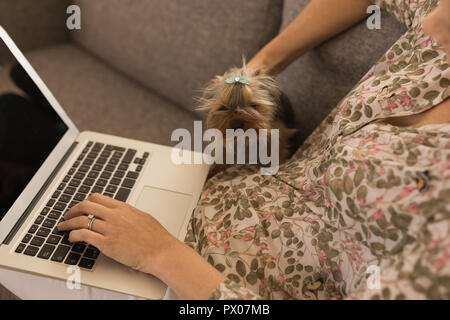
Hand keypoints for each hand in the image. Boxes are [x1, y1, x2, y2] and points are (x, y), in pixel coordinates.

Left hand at [57, 193, 178, 276]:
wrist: (161, 251)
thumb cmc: (156, 238)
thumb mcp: (142, 217)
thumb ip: (128, 214)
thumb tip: (121, 214)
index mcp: (123, 208)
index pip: (97, 198)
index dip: (85, 202)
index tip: (80, 207)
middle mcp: (115, 216)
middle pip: (86, 206)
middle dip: (72, 210)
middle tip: (67, 216)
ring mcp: (110, 229)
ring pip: (81, 220)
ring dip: (68, 223)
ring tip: (63, 228)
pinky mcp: (106, 243)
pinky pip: (83, 235)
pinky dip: (73, 235)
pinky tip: (71, 238)